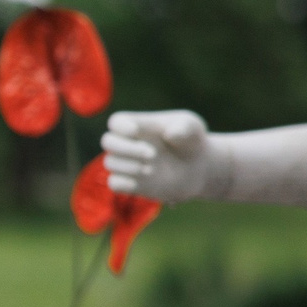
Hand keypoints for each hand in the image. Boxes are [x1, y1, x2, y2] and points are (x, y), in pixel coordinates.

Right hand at [102, 110, 219, 200]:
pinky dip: (124, 183)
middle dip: (126, 148)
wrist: (199, 168)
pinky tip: (144, 180)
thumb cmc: (192, 141)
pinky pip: (114, 184)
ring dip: (128, 166)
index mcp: (140, 125)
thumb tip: (170, 135)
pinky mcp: (132, 183)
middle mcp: (129, 144)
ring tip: (151, 169)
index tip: (135, 131)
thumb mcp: (193, 128)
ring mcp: (129, 164)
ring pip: (110, 163)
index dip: (120, 126)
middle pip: (107, 141)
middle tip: (152, 154)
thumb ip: (184, 127)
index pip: (116, 122)